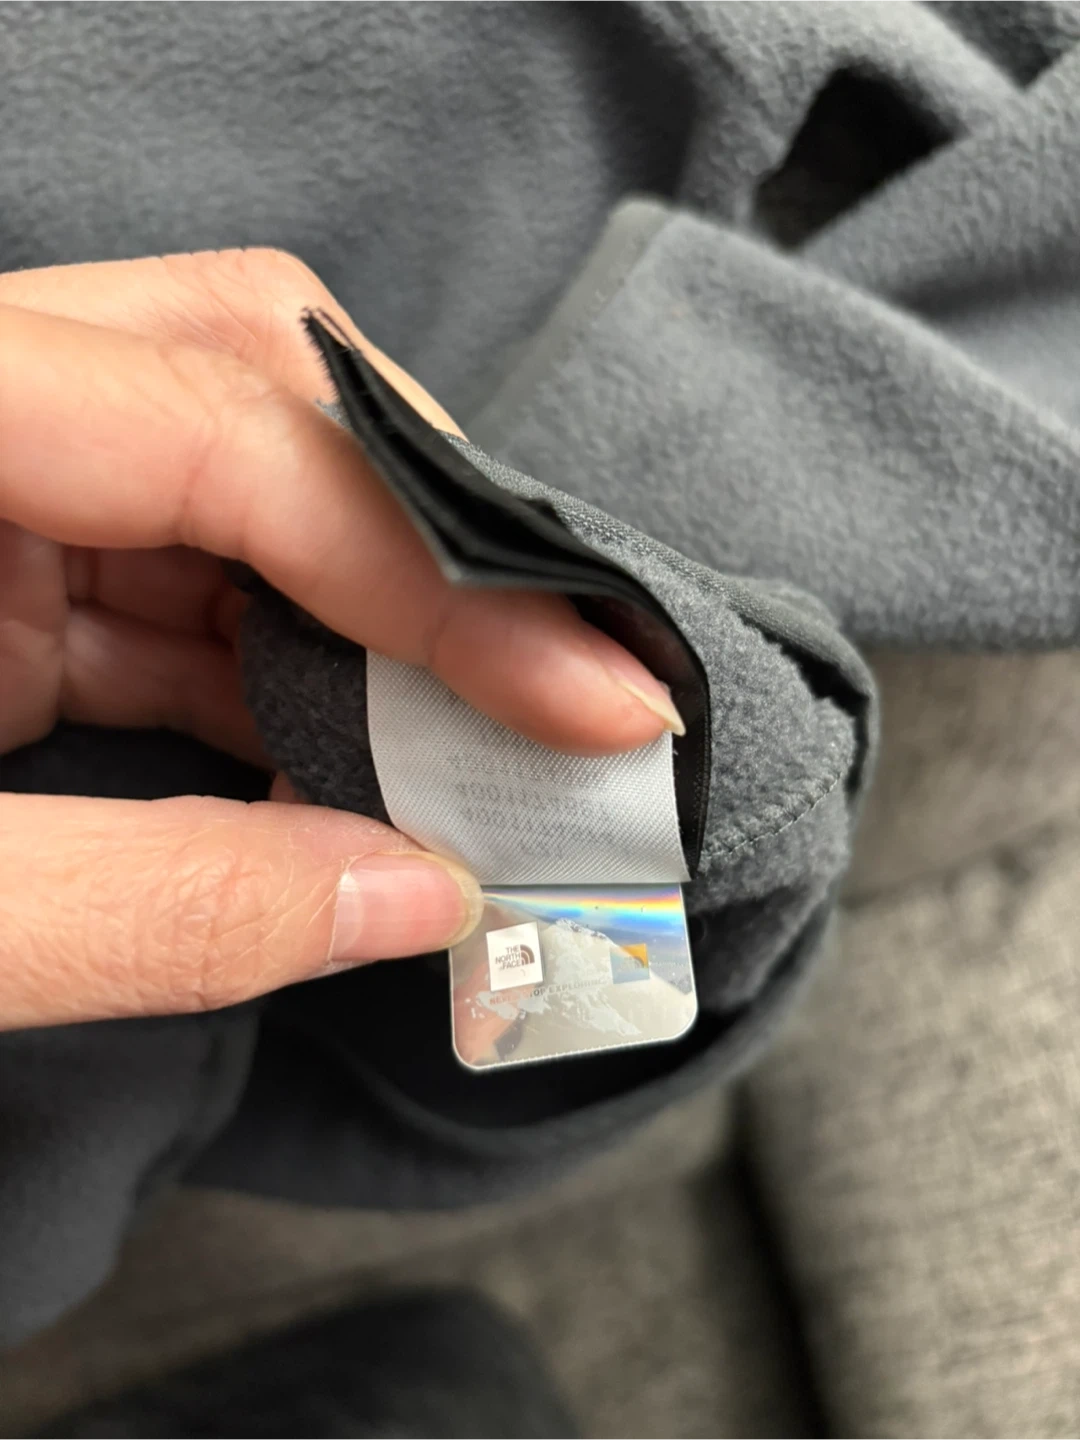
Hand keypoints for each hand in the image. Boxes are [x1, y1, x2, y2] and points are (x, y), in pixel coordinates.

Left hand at [0, 250, 682, 1028]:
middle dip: (427, 522)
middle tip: (555, 662)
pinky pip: (177, 576)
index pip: (238, 429)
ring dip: (373, 609)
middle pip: (250, 370)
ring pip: (232, 474)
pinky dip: (288, 665)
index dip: (441, 569)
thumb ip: (163, 908)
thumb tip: (424, 899)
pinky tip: (367, 752)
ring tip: (490, 730)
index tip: (597, 698)